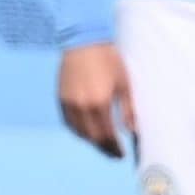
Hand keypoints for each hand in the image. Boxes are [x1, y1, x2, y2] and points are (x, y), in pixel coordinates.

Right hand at [57, 42, 134, 158]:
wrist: (84, 41)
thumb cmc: (108, 60)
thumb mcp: (124, 84)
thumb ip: (128, 110)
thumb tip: (132, 131)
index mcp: (99, 103)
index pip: (106, 136)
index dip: (114, 148)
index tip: (121, 154)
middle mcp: (81, 107)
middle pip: (92, 138)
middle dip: (103, 148)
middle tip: (113, 153)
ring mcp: (69, 103)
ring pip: (79, 132)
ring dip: (91, 140)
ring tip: (102, 142)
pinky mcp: (61, 98)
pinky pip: (69, 122)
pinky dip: (78, 130)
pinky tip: (87, 130)